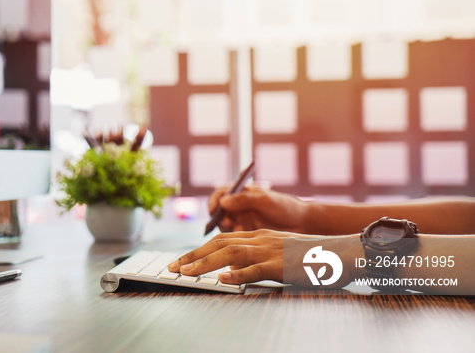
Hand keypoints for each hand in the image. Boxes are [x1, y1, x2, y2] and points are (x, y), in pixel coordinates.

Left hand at [168, 229, 359, 286]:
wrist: (343, 252)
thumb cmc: (312, 256)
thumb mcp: (278, 253)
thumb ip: (255, 258)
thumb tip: (231, 270)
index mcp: (260, 235)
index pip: (222, 239)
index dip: (198, 249)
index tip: (181, 260)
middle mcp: (261, 238)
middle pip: (219, 243)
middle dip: (193, 255)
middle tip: (173, 267)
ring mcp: (271, 250)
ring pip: (230, 254)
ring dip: (205, 264)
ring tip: (186, 273)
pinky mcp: (282, 265)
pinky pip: (256, 269)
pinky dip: (237, 275)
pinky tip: (222, 281)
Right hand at [208, 184, 310, 233]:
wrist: (302, 224)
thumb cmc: (285, 207)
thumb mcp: (265, 200)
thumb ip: (244, 199)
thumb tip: (223, 201)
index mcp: (242, 193)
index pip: (221, 193)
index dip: (214, 201)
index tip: (214, 209)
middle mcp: (239, 206)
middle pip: (219, 211)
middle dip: (219, 217)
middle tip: (227, 222)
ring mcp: (242, 220)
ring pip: (224, 225)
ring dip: (226, 228)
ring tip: (237, 228)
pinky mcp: (246, 234)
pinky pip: (233, 237)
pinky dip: (234, 236)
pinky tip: (243, 234)